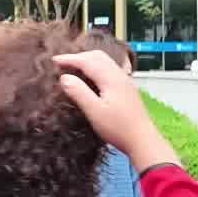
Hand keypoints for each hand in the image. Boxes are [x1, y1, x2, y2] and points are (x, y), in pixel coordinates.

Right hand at [54, 52, 180, 172]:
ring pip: (105, 62)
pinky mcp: (127, 89)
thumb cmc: (118, 128)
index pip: (87, 61)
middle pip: (98, 56)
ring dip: (88, 61)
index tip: (54, 60)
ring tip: (74, 68)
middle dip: (79, 57)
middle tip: (63, 63)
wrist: (143, 140)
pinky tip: (91, 78)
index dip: (70, 59)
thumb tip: (64, 77)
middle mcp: (119, 75)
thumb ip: (79, 93)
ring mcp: (125, 81)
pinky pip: (109, 69)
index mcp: (111, 78)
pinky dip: (96, 67)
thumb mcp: (95, 112)